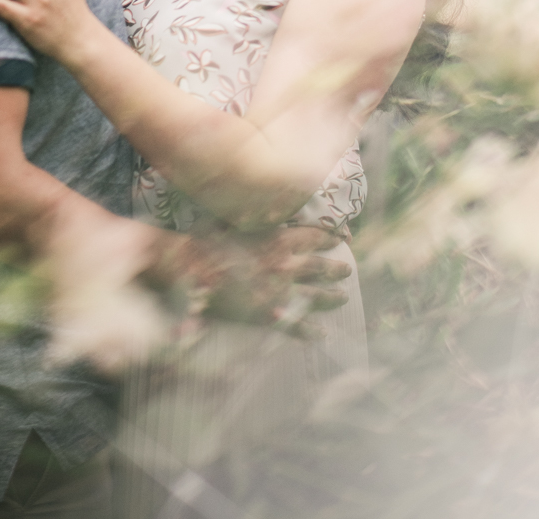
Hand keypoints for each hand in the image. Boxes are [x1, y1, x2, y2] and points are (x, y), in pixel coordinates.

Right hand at [152, 224, 350, 337]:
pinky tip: (321, 334)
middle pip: (321, 267)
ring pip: (316, 296)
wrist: (191, 268)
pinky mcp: (270, 315)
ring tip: (343, 297)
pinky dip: (311, 331)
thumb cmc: (209, 241)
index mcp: (279, 239)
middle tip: (347, 270)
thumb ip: (257, 216)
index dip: (333, 237)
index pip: (316, 236)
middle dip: (337, 269)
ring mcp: (280, 291)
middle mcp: (285, 264)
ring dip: (332, 297)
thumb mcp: (238, 220)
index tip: (344, 238)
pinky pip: (297, 325)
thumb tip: (266, 204)